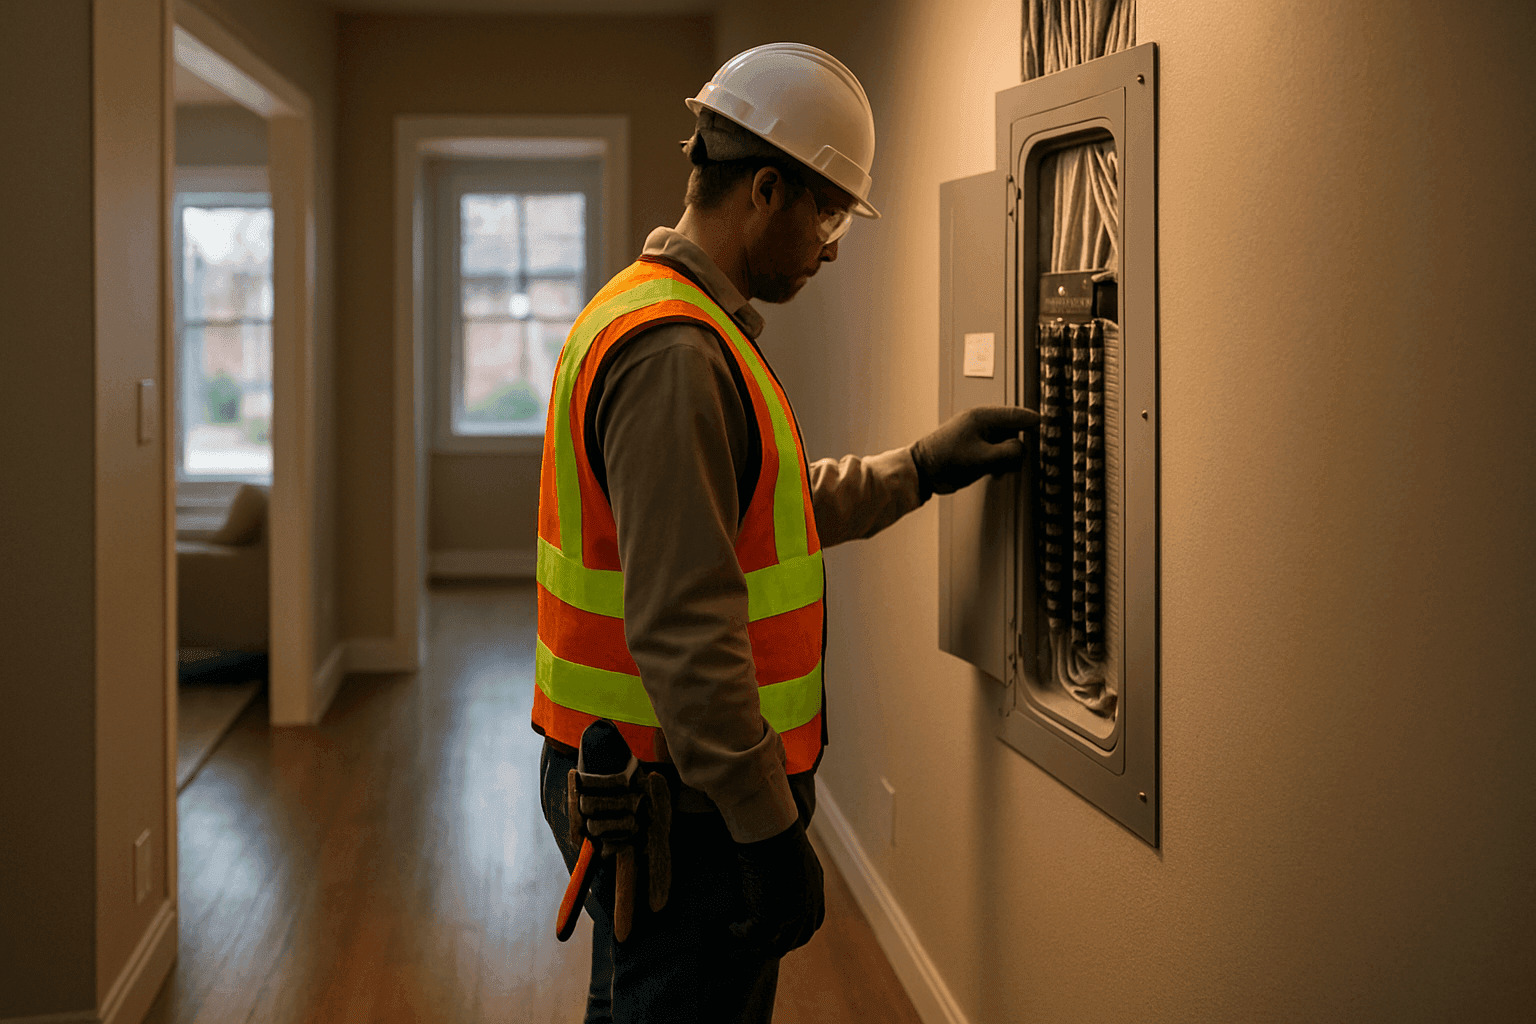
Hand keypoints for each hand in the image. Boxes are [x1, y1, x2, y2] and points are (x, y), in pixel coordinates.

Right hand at [727, 819, 824, 957]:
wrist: (771, 832)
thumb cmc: (778, 833)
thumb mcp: (795, 853)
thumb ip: (795, 869)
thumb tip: (782, 866)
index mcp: (815, 891)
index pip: (812, 923)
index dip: (797, 931)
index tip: (782, 932)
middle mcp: (807, 908)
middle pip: (796, 939)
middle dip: (778, 944)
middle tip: (759, 944)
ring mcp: (789, 916)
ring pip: (774, 945)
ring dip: (758, 945)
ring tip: (742, 938)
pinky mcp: (768, 918)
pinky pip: (751, 936)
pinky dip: (739, 933)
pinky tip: (730, 928)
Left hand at [910, 405, 1040, 498]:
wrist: (922, 472)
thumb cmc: (945, 461)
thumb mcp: (983, 458)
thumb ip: (1009, 452)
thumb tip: (1023, 449)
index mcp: (983, 417)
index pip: (1018, 415)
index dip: (1034, 424)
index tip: (1047, 432)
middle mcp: (981, 422)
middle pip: (1013, 429)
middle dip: (1018, 445)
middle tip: (1018, 460)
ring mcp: (977, 435)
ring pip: (1005, 442)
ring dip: (1007, 457)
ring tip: (1000, 469)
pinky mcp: (974, 448)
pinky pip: (995, 452)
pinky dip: (999, 462)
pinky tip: (994, 472)